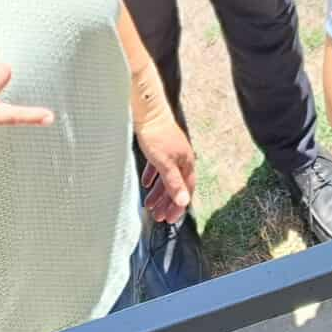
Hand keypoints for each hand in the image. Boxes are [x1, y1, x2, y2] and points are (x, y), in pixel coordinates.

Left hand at [135, 105, 194, 223]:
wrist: (148, 112)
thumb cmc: (157, 136)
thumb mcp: (164, 163)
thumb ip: (173, 183)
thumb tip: (184, 202)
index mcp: (186, 163)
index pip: (185, 190)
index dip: (178, 206)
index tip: (170, 220)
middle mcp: (181, 159)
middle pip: (175, 186)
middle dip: (166, 203)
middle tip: (157, 216)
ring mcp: (171, 153)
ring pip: (166, 178)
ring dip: (158, 193)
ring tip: (149, 205)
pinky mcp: (160, 147)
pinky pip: (158, 167)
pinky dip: (152, 177)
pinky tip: (145, 184)